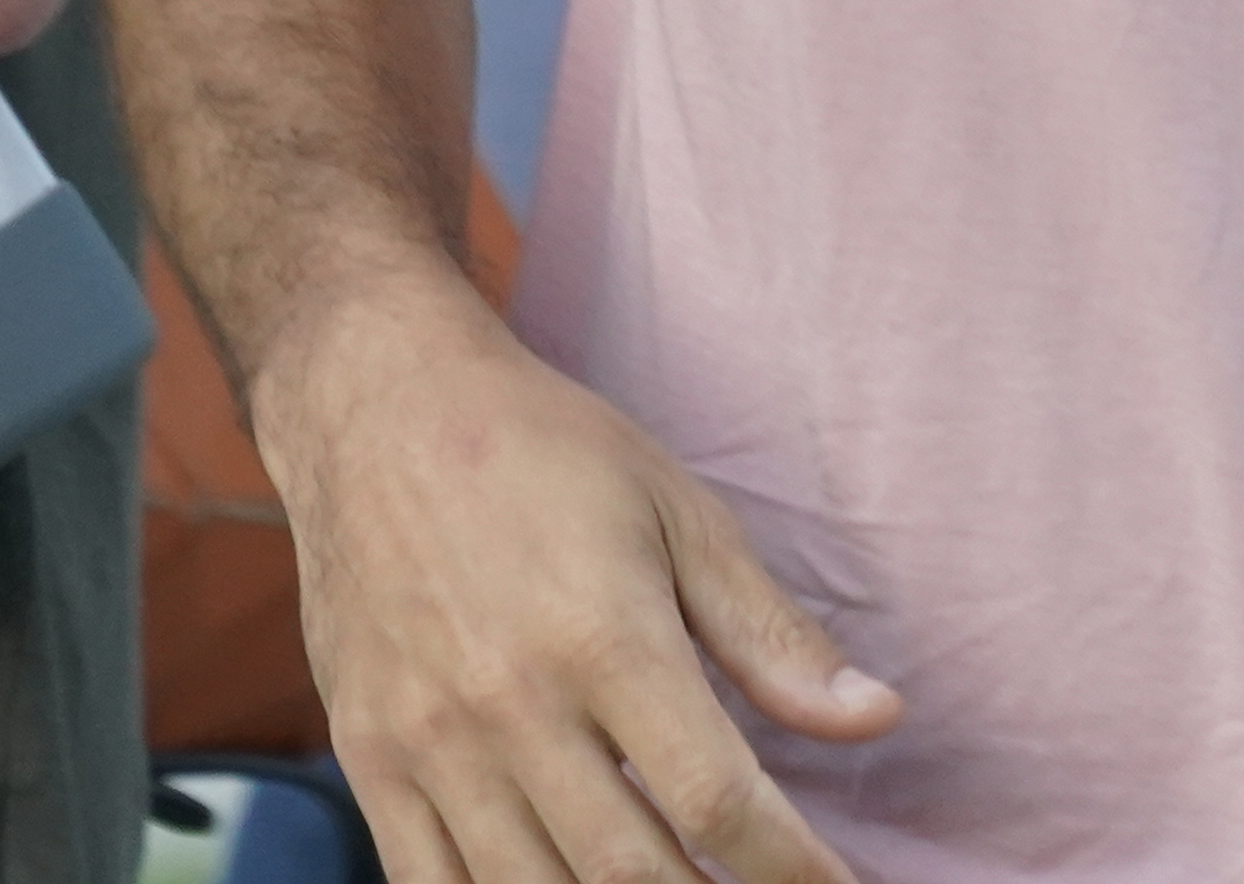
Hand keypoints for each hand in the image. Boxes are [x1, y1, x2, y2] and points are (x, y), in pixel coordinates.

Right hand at [256, 289, 899, 883]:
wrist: (377, 406)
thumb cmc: (543, 451)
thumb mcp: (677, 512)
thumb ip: (769, 633)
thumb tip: (875, 718)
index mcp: (604, 637)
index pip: (716, 800)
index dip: (790, 868)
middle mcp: (510, 705)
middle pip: (629, 873)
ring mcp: (428, 743)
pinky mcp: (368, 760)